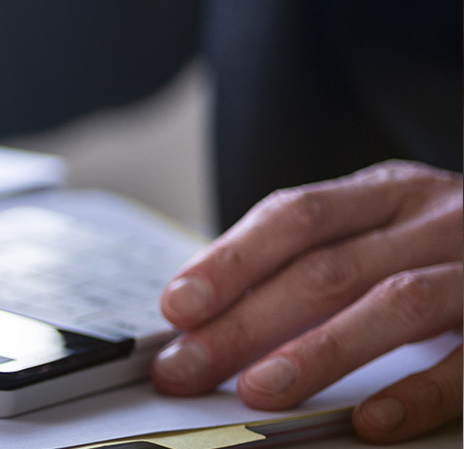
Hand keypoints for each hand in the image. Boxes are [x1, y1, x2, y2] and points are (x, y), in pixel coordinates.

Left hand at [154, 160, 462, 442]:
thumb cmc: (461, 256)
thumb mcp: (397, 235)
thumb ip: (324, 266)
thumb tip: (214, 321)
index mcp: (396, 192)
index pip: (298, 216)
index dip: (232, 259)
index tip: (177, 306)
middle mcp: (444, 218)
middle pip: (330, 266)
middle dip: (247, 320)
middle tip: (188, 367)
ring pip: (397, 303)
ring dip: (320, 350)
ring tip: (260, 391)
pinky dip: (420, 391)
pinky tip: (373, 420)